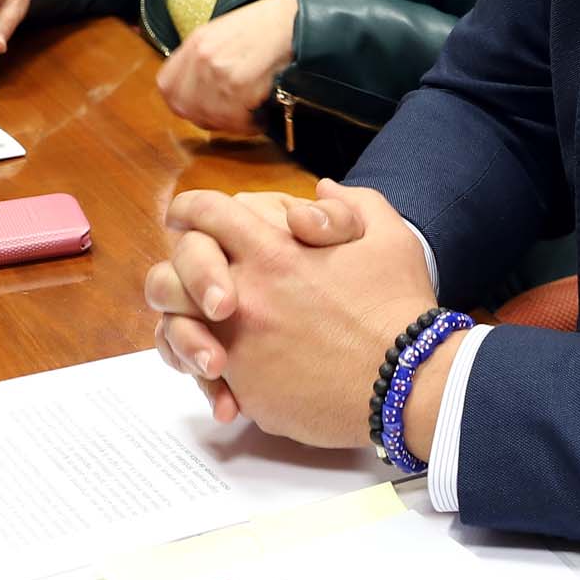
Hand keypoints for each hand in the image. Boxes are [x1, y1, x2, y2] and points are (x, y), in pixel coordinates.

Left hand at [139, 182, 435, 443]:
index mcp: (273, 251)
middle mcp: (245, 294)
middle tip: (193, 281)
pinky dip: (211, 376)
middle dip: (178, 273)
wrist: (408, 382)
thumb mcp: (389, 237)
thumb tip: (322, 190)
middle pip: (171, 272)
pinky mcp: (246, 390)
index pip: (205, 213)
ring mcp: (239, 345)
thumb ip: (353, 204)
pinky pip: (204, 379)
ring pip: (176, 329)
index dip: (191, 210)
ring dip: (184, 326)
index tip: (185, 217)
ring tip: (207, 332)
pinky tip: (231, 377)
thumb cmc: (400, 308)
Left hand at [156, 0, 300, 134]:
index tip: (202, 108)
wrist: (296, 21)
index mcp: (196, 42)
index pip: (167, 87)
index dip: (183, 103)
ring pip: (211, 117)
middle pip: (185, 108)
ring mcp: (217, 70)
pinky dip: (249, 125)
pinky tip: (261, 116)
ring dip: (232, 124)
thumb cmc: (267, 29)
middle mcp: (201, 55)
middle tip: (230, 118)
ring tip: (250, 117)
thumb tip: (197, 95)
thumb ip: (203, 61)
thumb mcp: (223, 35)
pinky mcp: (238, 83)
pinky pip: (235, 119)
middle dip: (207, 119)